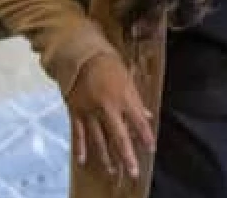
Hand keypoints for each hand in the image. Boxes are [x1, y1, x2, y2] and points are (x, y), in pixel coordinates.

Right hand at [65, 54, 154, 177]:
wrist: (80, 54)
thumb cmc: (108, 63)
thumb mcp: (127, 78)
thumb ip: (136, 100)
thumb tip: (147, 116)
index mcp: (123, 97)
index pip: (139, 122)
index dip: (146, 137)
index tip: (151, 149)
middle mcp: (107, 108)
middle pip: (119, 137)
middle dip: (127, 156)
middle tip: (132, 172)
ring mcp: (90, 111)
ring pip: (99, 140)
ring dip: (106, 157)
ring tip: (112, 170)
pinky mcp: (75, 112)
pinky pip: (78, 134)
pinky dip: (80, 147)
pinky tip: (82, 160)